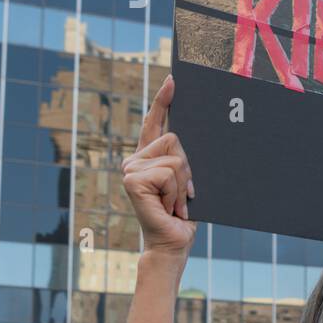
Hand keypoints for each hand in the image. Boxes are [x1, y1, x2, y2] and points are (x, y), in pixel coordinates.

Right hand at [122, 75, 196, 257]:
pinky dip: (177, 191)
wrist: (173, 242)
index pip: (155, 123)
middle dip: (189, 167)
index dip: (163, 101)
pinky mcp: (132, 180)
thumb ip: (184, 159)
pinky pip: (170, 171)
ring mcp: (130, 169)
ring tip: (176, 203)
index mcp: (149, 158)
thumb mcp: (186, 180)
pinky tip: (169, 207)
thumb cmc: (182, 214)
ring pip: (176, 156)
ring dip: (184, 183)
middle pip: (175, 138)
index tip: (172, 79)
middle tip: (184, 194)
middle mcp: (135, 160)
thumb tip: (191, 137)